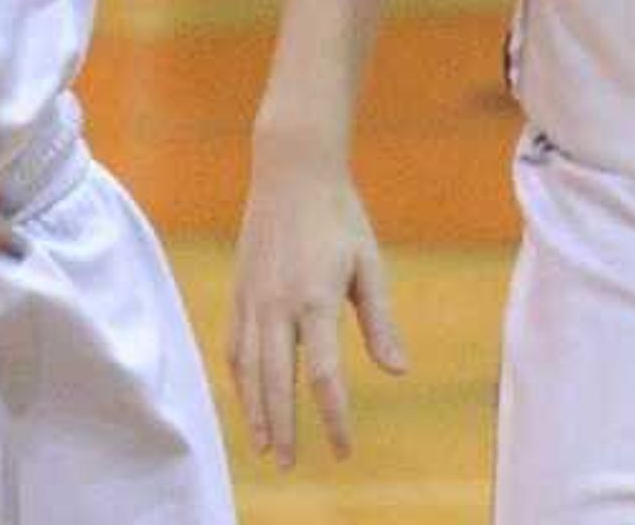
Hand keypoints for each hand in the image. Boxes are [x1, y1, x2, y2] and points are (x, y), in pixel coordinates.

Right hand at [226, 135, 409, 467]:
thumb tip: (399, 370)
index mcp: (316, 300)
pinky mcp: (239, 293)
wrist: (291, 171)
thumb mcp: (370, 264)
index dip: (333, 417)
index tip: (343, 449)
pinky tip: (249, 401)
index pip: (323, 375)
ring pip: (249, 372)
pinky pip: (235, 349)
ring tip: (266, 447)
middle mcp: (277, 307)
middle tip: (291, 464)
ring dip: (256, 413)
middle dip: (284, 428)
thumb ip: (380, 321)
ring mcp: (252, 301)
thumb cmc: (340, 216)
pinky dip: (240, 382)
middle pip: (277, 383)